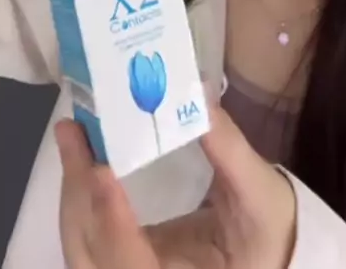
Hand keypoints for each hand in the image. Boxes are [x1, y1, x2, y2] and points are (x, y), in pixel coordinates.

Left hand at [55, 103, 296, 268]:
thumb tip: (196, 93)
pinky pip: (89, 235)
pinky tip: (83, 155)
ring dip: (74, 190)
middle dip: (79, 193)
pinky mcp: (122, 260)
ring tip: (73, 134)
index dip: (113, 224)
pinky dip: (82, 196)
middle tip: (74, 131)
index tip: (102, 171)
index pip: (134, 267)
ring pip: (83, 245)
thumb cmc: (271, 232)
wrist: (272, 253)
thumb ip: (229, 151)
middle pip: (91, 256)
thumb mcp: (260, 195)